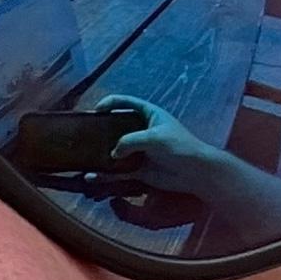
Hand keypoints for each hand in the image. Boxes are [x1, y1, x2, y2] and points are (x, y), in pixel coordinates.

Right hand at [93, 91, 214, 179]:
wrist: (196, 172)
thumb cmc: (180, 147)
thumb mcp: (154, 137)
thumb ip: (129, 141)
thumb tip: (112, 154)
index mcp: (150, 116)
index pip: (128, 103)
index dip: (112, 102)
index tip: (97, 109)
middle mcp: (143, 132)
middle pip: (118, 127)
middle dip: (102, 129)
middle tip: (87, 132)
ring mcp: (140, 151)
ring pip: (116, 151)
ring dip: (101, 155)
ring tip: (85, 156)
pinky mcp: (139, 170)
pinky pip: (118, 172)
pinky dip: (106, 175)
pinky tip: (92, 177)